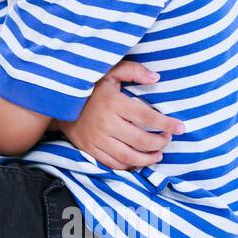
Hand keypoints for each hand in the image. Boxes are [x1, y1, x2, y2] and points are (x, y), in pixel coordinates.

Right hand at [58, 61, 185, 170]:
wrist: (57, 102)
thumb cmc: (89, 86)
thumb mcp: (109, 72)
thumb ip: (133, 71)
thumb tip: (156, 78)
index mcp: (113, 103)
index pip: (147, 117)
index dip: (167, 124)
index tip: (180, 127)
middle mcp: (106, 123)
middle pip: (141, 140)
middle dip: (160, 142)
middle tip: (167, 139)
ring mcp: (96, 139)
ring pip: (129, 157)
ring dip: (148, 159)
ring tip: (158, 154)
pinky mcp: (89, 149)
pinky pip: (112, 164)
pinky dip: (128, 166)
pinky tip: (138, 161)